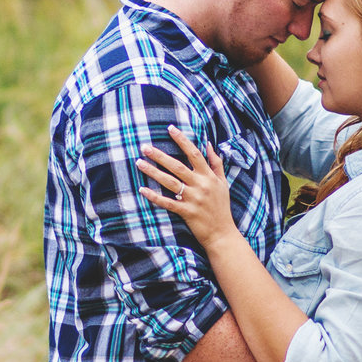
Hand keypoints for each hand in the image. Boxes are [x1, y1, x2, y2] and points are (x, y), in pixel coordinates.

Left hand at [137, 127, 236, 247]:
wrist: (223, 233)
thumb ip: (216, 163)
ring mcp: (193, 199)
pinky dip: (154, 197)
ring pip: (170, 182)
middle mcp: (200, 185)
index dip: (182, 140)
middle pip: (177, 166)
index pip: (194, 153)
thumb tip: (209, 144)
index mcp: (208, 176)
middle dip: (160, 155)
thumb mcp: (223, 183)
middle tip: (144, 146)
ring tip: (139, 163)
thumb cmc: (221, 206)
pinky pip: (167, 202)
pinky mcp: (186, 212)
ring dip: (153, 172)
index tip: (170, 128)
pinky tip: (142, 190)